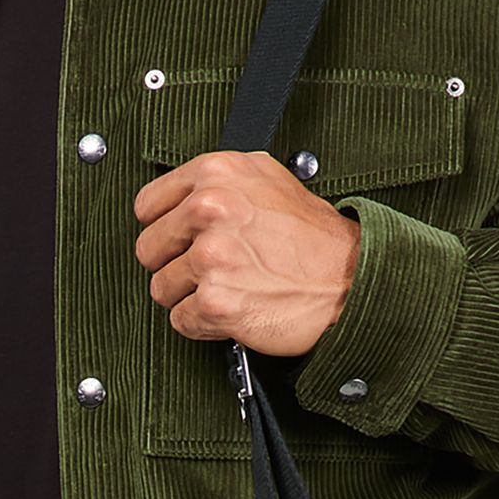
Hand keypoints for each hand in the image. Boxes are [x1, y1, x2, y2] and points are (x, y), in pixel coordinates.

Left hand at [132, 152, 362, 357]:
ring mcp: (211, 258)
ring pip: (161, 289)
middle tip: (208, 271)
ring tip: (227, 289)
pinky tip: (233, 309)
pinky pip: (181, 321)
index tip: (180, 241)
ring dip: (189, 297)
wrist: (350, 279)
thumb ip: (220, 183)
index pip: (147, 206)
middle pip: (148, 249)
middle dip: (174, 265)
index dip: (163, 228)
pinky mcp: (216, 302)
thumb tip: (183, 195)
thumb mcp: (267, 179)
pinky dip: (203, 324)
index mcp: (215, 174)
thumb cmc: (313, 236)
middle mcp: (209, 210)